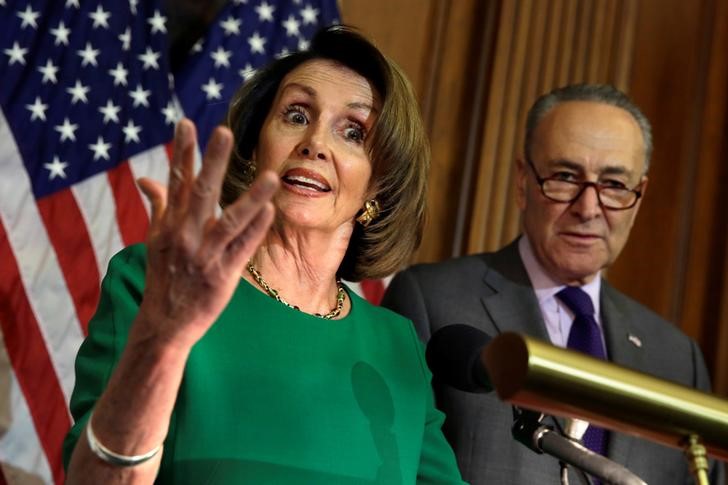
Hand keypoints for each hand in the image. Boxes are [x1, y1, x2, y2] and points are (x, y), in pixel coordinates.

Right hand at [136, 118, 277, 348]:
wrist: (164, 323)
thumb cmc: (164, 276)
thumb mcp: (156, 240)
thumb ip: (159, 206)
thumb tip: (145, 179)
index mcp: (169, 225)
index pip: (175, 182)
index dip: (181, 152)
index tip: (186, 123)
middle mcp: (185, 236)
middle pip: (200, 193)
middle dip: (212, 162)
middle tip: (224, 132)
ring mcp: (204, 256)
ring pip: (229, 221)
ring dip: (250, 198)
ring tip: (270, 177)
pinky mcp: (222, 276)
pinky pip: (242, 248)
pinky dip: (255, 230)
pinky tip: (270, 211)